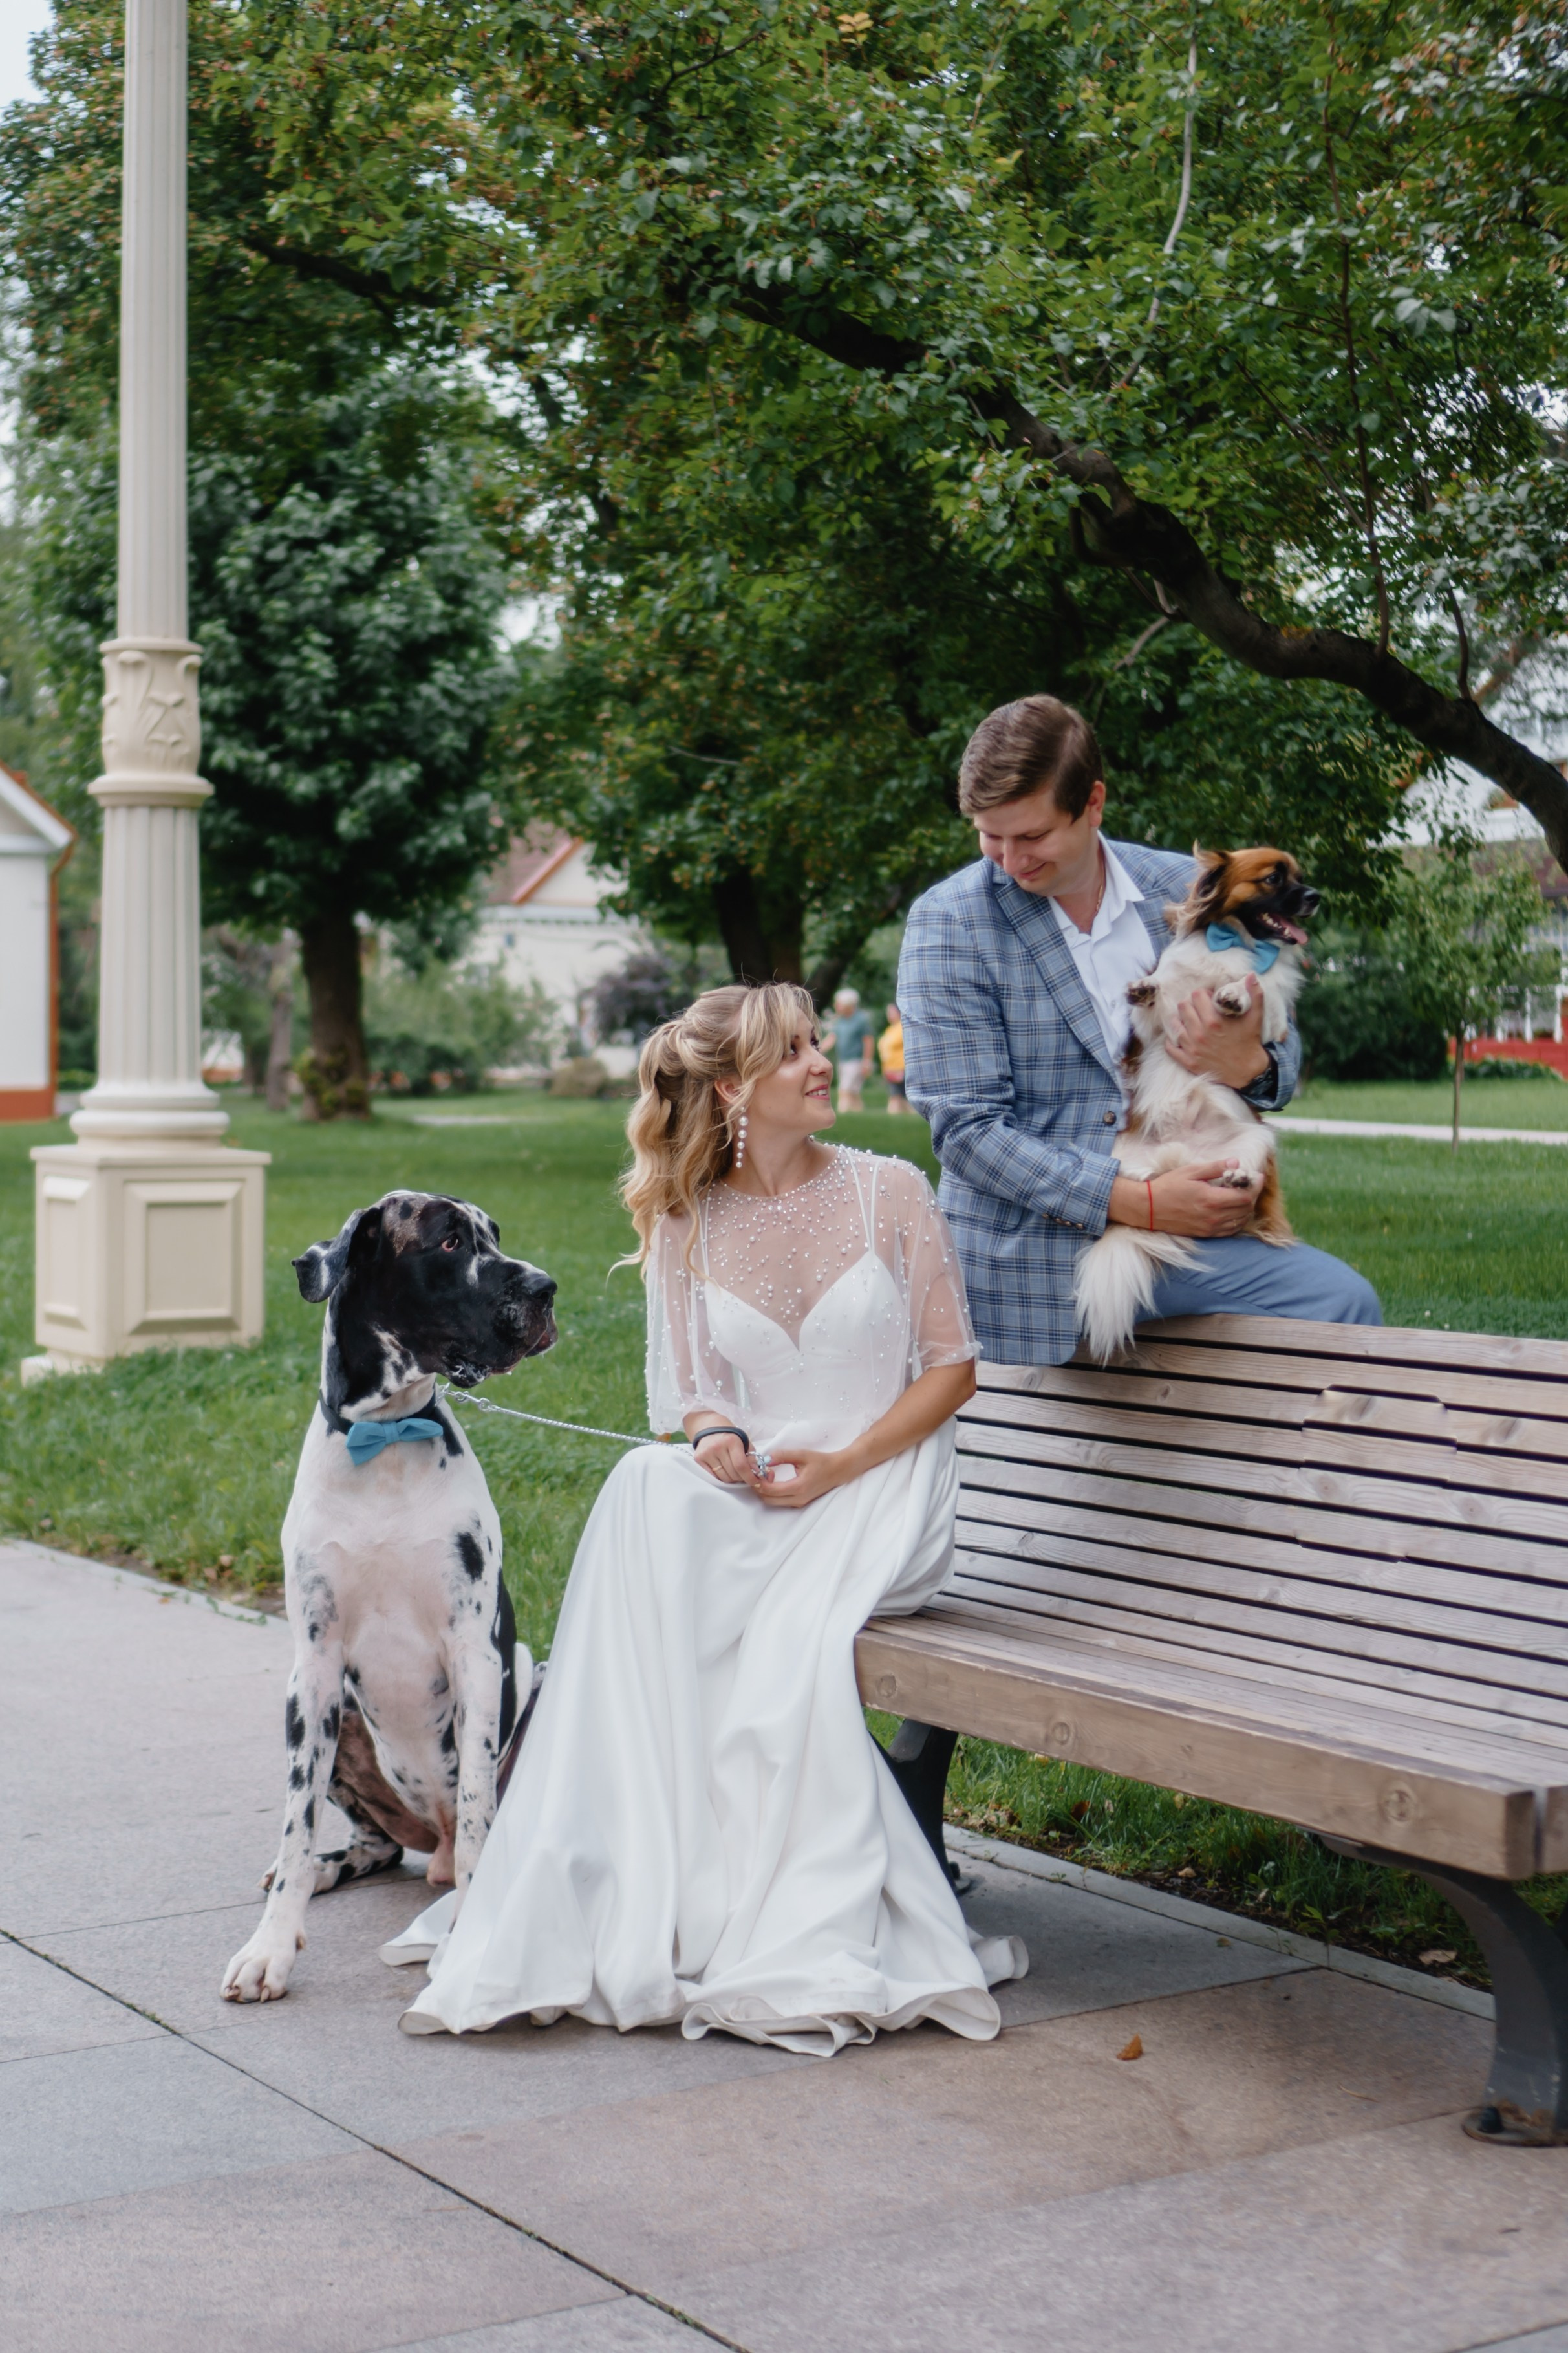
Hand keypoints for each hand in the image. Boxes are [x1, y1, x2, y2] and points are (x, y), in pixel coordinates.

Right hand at [688, 1423, 759, 1485]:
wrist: (710, 1427)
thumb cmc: (730, 1436)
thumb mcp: (744, 1442)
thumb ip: (752, 1458)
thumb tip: (757, 1474)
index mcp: (731, 1441)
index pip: (741, 1465)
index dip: (749, 1477)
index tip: (755, 1482)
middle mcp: (717, 1447)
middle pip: (733, 1474)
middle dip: (741, 1478)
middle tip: (744, 1475)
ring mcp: (706, 1453)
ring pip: (723, 1478)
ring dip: (732, 1479)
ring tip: (734, 1472)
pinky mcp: (699, 1459)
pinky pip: (713, 1477)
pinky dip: (721, 1478)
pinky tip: (724, 1471)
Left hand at [752, 1447, 852, 1508]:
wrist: (838, 1470)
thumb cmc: (821, 1461)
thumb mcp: (801, 1454)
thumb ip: (782, 1456)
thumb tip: (765, 1459)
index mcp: (799, 1487)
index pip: (770, 1490)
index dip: (759, 1481)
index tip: (758, 1469)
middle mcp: (798, 1499)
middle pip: (768, 1500)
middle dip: (760, 1487)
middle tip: (762, 1473)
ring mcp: (799, 1503)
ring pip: (773, 1502)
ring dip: (766, 1491)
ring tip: (770, 1475)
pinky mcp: (800, 1503)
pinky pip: (781, 1502)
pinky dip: (773, 1494)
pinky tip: (776, 1481)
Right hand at [1110, 1161, 1259, 1237]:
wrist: (1149, 1208)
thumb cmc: (1168, 1187)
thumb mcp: (1191, 1171)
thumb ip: (1215, 1167)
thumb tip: (1236, 1162)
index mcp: (1211, 1199)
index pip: (1245, 1196)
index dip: (1255, 1186)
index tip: (1257, 1177)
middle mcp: (1214, 1216)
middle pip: (1246, 1209)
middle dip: (1252, 1195)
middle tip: (1250, 1184)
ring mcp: (1210, 1228)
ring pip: (1240, 1221)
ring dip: (1246, 1208)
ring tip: (1242, 1196)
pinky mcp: (1205, 1234)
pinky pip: (1230, 1231)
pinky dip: (1237, 1221)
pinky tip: (1234, 1211)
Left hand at [1166, 979, 1270, 1090]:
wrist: (1247, 1071)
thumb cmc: (1249, 1041)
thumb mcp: (1255, 1016)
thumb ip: (1254, 994)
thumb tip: (1251, 975)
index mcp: (1214, 1021)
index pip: (1197, 995)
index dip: (1203, 994)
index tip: (1209, 999)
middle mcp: (1200, 1033)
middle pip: (1183, 1007)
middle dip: (1191, 1004)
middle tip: (1199, 1009)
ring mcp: (1192, 1048)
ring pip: (1174, 1024)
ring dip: (1181, 1020)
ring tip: (1190, 1021)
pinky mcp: (1188, 1061)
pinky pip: (1170, 1047)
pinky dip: (1172, 1041)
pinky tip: (1181, 1036)